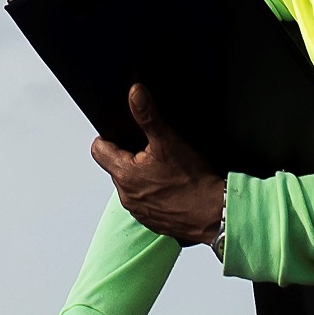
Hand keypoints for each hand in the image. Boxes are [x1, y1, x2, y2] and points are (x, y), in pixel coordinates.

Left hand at [91, 84, 226, 245]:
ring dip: (141, 176)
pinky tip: (171, 185)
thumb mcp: (169, 141)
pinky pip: (144, 202)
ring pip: (130, 185)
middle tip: (152, 150)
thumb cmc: (193, 181)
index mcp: (124, 174)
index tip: (125, 135)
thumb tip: (134, 94)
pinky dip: (153, 193)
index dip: (109, 138)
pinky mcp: (152, 220)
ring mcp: (139, 210)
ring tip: (164, 168)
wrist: (214, 213)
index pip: (99, 150)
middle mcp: (126, 195)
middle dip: (129, 156)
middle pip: (115, 167)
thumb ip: (147, 116)